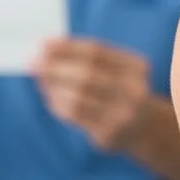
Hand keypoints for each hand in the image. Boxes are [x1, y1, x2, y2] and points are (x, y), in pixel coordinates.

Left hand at [32, 37, 152, 149]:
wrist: (145, 128)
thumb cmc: (120, 90)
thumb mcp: (117, 70)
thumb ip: (88, 59)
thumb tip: (47, 52)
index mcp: (137, 67)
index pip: (97, 52)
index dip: (68, 47)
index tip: (44, 44)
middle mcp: (134, 91)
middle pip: (87, 75)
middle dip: (56, 67)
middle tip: (34, 63)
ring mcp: (122, 115)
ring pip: (77, 98)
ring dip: (53, 88)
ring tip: (42, 81)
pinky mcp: (108, 134)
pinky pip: (74, 117)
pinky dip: (58, 105)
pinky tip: (52, 98)